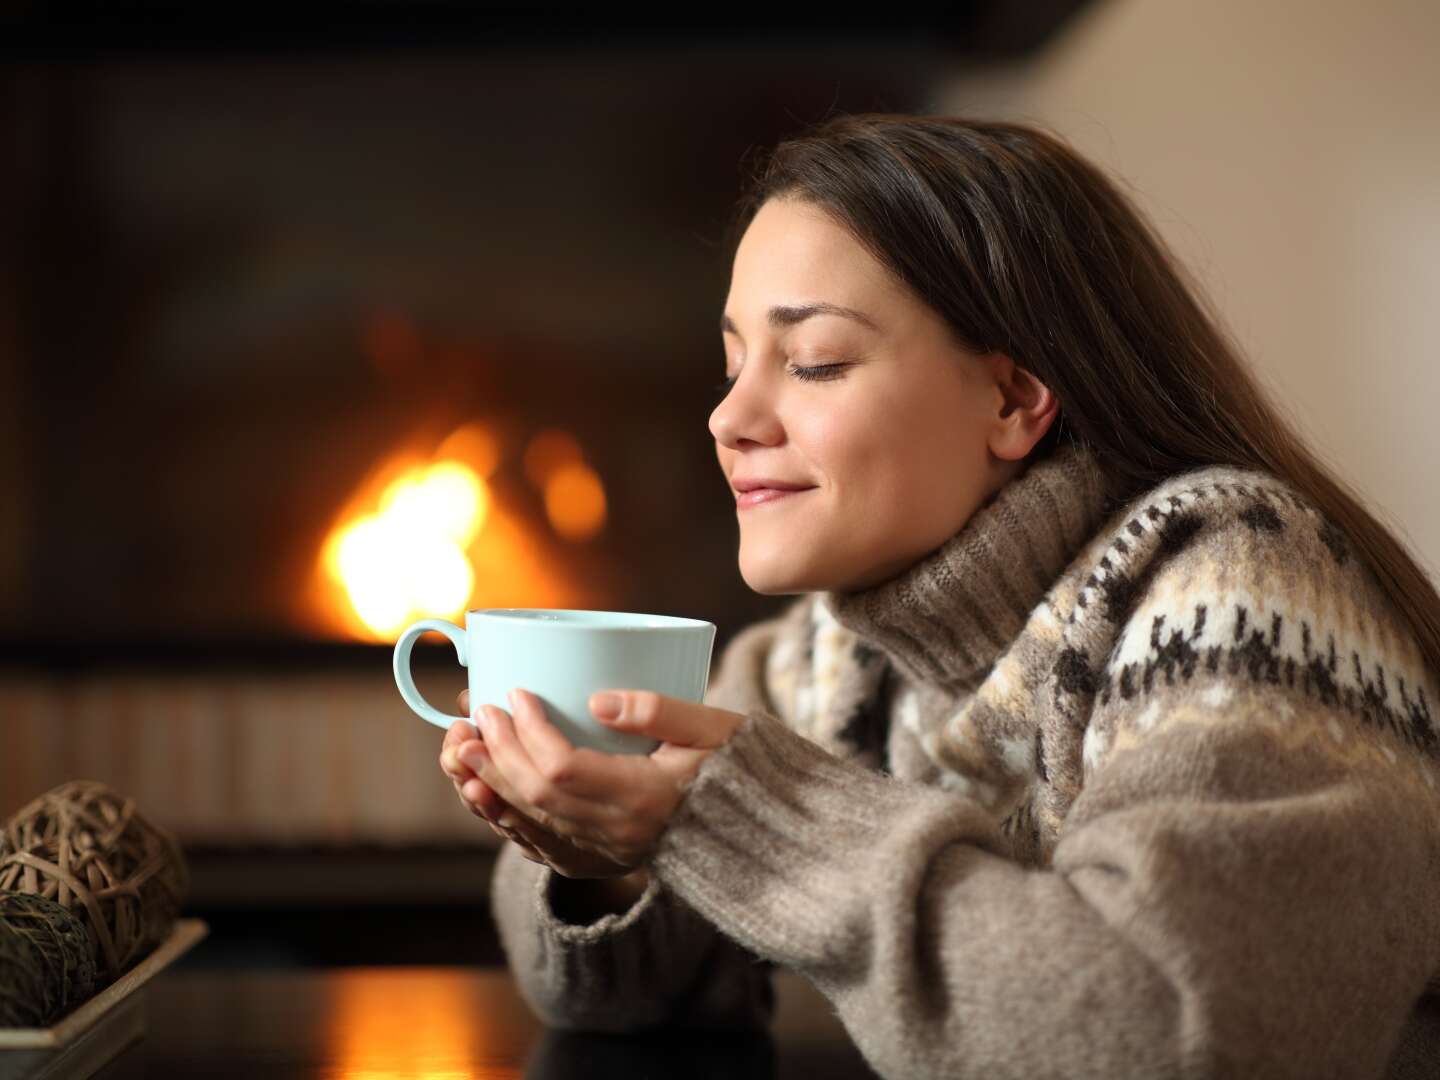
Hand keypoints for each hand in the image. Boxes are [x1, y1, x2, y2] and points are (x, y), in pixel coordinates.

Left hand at [459, 686, 747, 875]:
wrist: (756, 830)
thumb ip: (658, 710)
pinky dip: (506, 816)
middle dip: (498, 750)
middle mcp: (617, 833)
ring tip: (466, 746)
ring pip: (531, 822)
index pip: (563, 769)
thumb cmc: (737, 766)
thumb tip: (597, 700)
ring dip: (491, 782)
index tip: (518, 693)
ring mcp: (606, 852)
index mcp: (644, 799)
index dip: (530, 731)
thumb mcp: (712, 727)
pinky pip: (540, 845)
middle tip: (477, 710)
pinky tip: (486, 790)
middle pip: (536, 795)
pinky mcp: (601, 859)